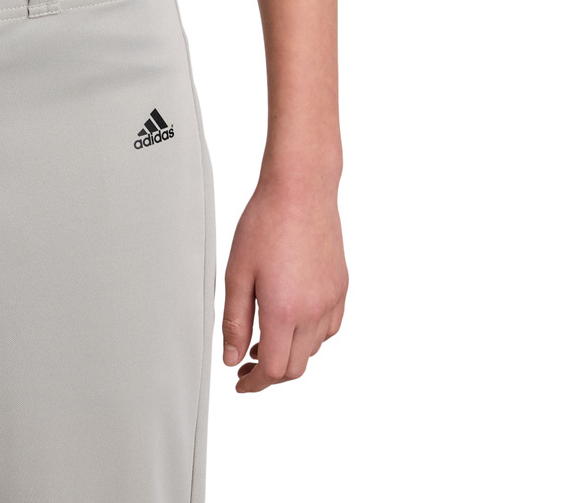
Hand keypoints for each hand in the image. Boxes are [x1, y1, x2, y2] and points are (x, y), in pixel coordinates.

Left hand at [221, 173, 347, 391]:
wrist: (302, 189)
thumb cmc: (266, 222)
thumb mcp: (237, 272)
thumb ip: (234, 320)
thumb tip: (231, 357)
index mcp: (284, 311)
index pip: (272, 370)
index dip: (254, 383)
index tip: (241, 382)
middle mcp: (313, 311)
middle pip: (295, 367)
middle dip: (270, 374)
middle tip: (247, 364)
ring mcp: (331, 300)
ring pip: (313, 349)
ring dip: (290, 353)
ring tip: (265, 337)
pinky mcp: (341, 287)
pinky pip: (329, 328)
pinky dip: (311, 336)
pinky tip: (293, 320)